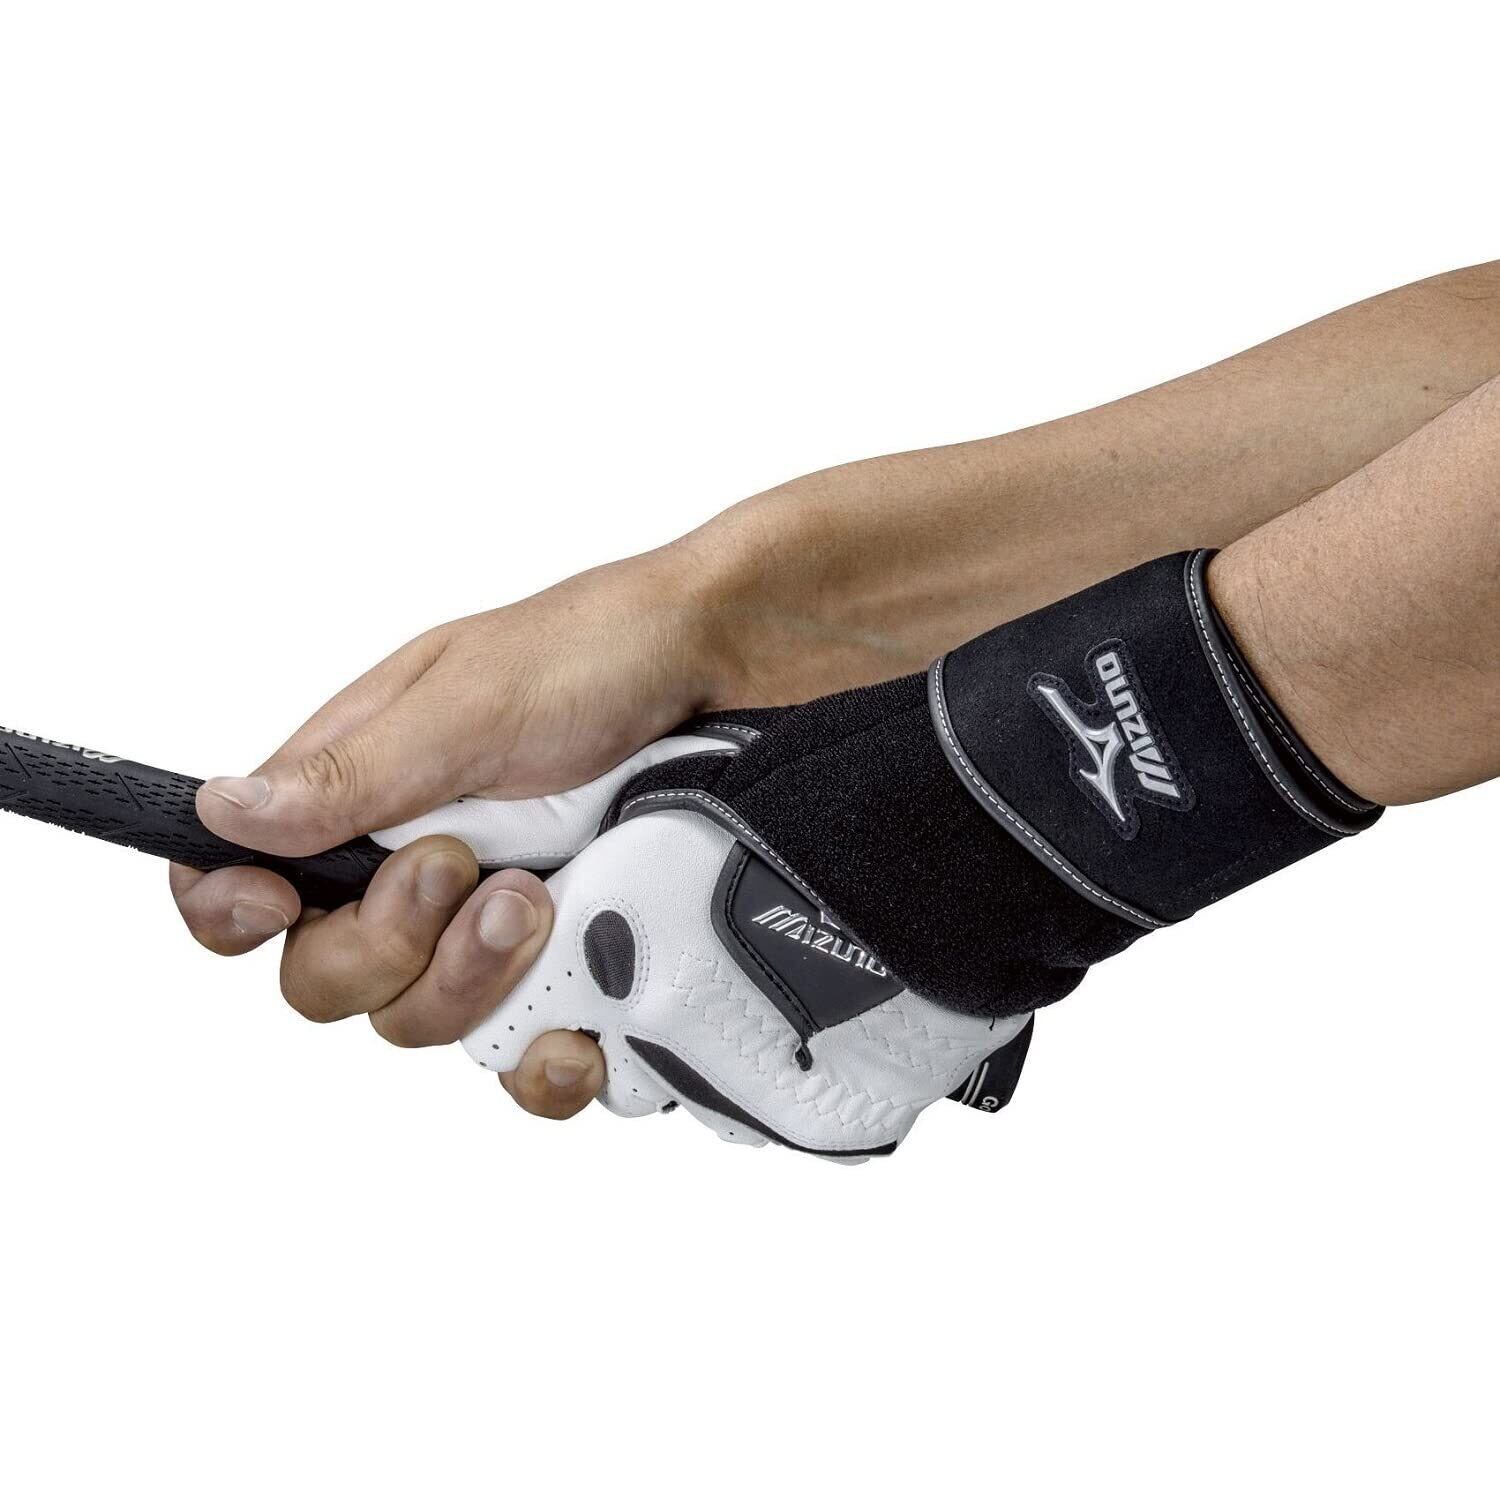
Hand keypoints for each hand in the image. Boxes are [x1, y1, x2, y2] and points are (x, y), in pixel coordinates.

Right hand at [171, 545, 728, 1119]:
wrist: (738, 671)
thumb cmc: (599, 653)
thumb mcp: (472, 698)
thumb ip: (355, 773)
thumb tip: (222, 814)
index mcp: (366, 794)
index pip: (249, 881)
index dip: (235, 915)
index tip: (276, 906)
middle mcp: (420, 873)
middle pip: (330, 979)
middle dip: (388, 944)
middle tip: (464, 869)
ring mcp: (497, 929)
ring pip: (426, 1027)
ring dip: (473, 983)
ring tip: (541, 901)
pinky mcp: (574, 969)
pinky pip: (529, 1062)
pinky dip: (549, 1060)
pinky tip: (580, 1022)